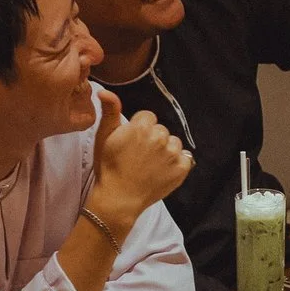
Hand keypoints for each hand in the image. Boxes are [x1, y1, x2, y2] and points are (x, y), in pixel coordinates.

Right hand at [93, 99, 192, 222]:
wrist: (118, 199)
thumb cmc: (109, 168)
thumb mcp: (104, 137)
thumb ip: (110, 111)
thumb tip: (105, 91)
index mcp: (141, 127)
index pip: (148, 117)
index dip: (139, 129)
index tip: (132, 142)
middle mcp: (160, 137)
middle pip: (161, 130)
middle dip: (152, 139)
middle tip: (139, 156)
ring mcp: (172, 154)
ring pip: (173, 143)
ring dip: (165, 150)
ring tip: (150, 165)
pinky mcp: (181, 169)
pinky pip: (185, 158)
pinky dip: (176, 164)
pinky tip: (161, 171)